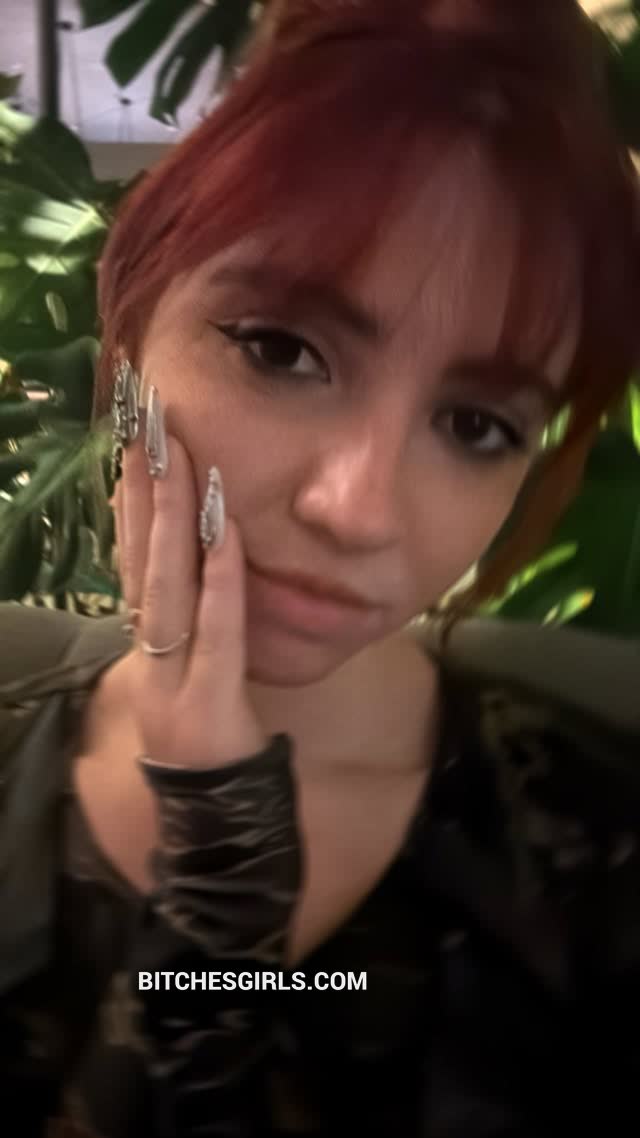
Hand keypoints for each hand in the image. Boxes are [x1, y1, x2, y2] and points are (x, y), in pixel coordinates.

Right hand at [114, 386, 268, 768]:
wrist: (210, 803)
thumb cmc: (202, 722)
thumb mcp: (184, 656)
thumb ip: (184, 606)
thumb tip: (192, 543)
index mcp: (145, 632)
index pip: (131, 552)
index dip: (130, 495)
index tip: (133, 437)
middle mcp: (149, 645)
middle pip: (142, 556)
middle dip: (144, 486)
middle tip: (148, 422)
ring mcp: (173, 673)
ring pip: (168, 585)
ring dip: (171, 518)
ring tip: (176, 457)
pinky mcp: (207, 700)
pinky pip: (218, 629)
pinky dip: (221, 578)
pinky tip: (225, 532)